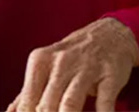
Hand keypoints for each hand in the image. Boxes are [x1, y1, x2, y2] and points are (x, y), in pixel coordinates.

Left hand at [8, 17, 138, 111]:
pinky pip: (104, 104)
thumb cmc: (73, 56)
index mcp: (40, 61)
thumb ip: (28, 92)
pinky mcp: (110, 77)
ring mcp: (86, 69)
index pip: (27, 101)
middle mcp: (61, 63)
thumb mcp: (47, 66)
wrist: (111, 34)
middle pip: (45, 106)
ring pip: (69, 104)